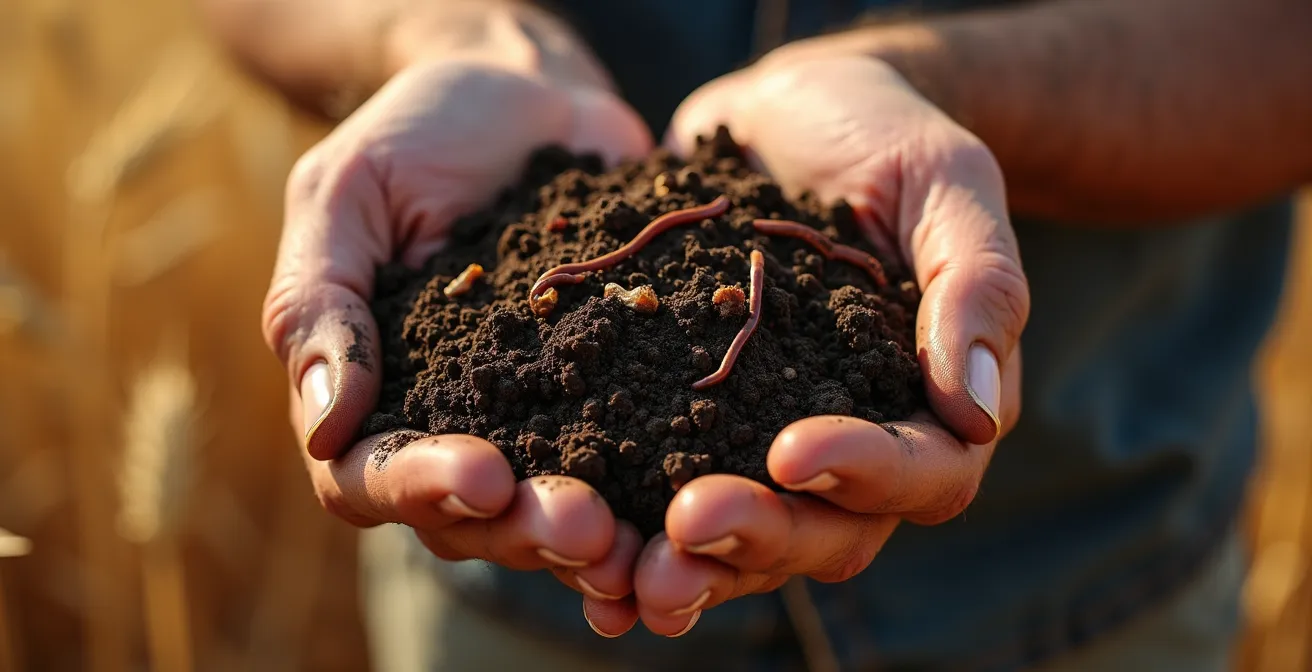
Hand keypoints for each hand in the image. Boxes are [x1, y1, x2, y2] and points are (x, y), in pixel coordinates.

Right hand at [261, 54, 651, 602]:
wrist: (526, 94)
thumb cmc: (417, 135)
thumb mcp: (348, 194)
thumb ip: (320, 302)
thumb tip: (326, 423)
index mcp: (375, 396)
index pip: (371, 478)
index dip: (422, 489)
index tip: (483, 476)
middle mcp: (459, 427)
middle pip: (476, 521)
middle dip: (528, 530)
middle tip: (585, 528)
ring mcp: (545, 418)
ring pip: (558, 513)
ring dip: (601, 541)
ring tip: (645, 545)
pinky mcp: (622, 395)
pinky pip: (641, 460)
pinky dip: (666, 495)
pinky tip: (708, 506)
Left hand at [586, 53, 1028, 636]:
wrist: (786, 115)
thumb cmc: (882, 138)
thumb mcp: (943, 182)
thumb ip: (977, 284)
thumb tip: (978, 410)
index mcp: (932, 403)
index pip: (924, 472)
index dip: (866, 475)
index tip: (794, 451)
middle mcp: (855, 443)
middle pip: (830, 532)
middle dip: (763, 534)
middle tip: (689, 524)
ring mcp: (767, 438)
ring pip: (748, 539)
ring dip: (695, 563)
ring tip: (628, 573)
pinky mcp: (692, 421)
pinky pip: (666, 490)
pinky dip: (631, 533)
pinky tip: (583, 560)